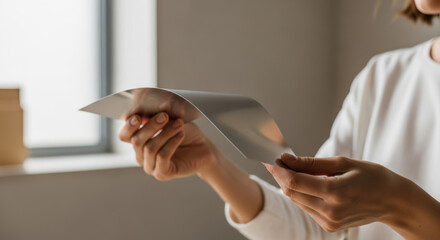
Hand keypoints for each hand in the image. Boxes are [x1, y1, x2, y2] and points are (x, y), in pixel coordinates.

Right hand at [118, 112, 217, 180]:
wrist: (203, 148)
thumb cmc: (185, 132)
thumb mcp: (171, 119)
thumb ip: (158, 115)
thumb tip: (148, 110)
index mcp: (139, 140)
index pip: (124, 135)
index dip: (129, 126)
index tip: (139, 115)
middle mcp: (141, 155)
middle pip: (136, 141)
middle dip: (151, 126)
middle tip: (165, 116)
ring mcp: (150, 166)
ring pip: (150, 148)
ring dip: (165, 133)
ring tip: (179, 124)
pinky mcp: (162, 173)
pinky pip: (162, 157)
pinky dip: (172, 143)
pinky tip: (181, 134)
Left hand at [263, 154, 420, 233]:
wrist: (394, 202)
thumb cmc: (372, 176)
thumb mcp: (344, 163)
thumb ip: (312, 163)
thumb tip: (286, 158)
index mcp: (335, 193)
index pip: (293, 182)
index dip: (277, 169)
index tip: (268, 156)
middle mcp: (330, 211)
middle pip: (291, 192)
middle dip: (279, 174)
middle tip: (274, 158)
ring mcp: (329, 222)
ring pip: (296, 200)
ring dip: (289, 183)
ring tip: (289, 167)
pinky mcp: (329, 227)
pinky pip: (306, 207)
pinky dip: (301, 193)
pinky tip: (305, 181)